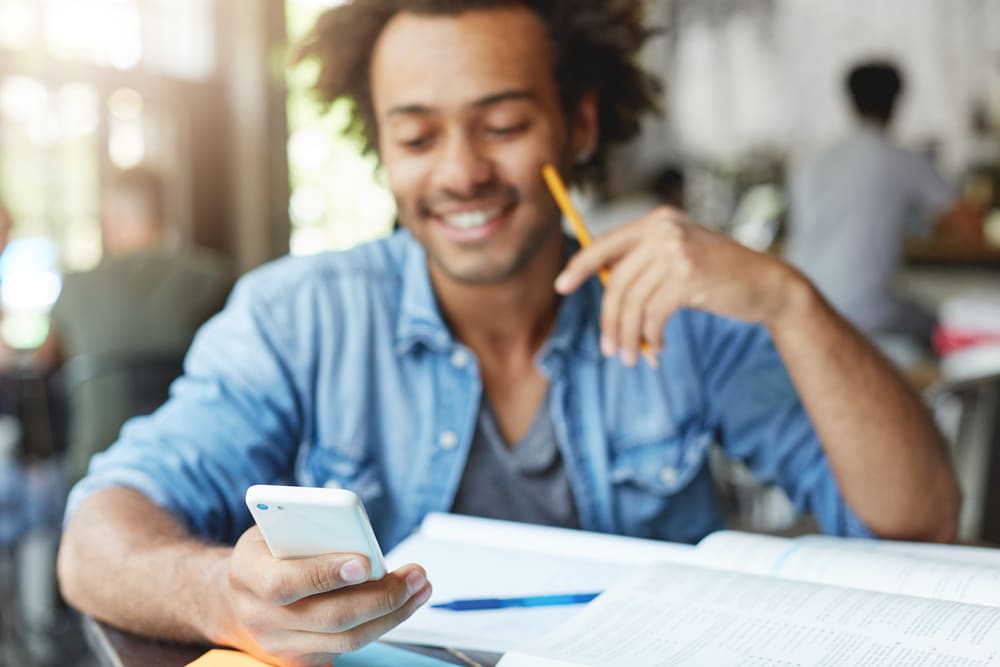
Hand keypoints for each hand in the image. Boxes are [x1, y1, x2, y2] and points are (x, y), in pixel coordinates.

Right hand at [211, 526, 430, 666]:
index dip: (326, 574)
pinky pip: (348, 647)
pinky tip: (404, 603)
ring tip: (420, 588)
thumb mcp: (273, 530)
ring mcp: (280, 646)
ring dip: (391, 614)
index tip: (366, 562)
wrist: (233, 600)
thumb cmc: (266, 554)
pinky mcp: (301, 662)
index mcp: (248, 575)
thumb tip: (357, 534)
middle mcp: (261, 617)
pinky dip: (381, 625)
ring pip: (346, 639)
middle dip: (381, 596)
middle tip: (415, 575)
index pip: (286, 582)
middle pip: (330, 616)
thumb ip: (308, 530)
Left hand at [554, 207, 798, 365]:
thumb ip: (643, 264)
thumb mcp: (678, 257)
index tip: (562, 287)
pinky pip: (653, 315)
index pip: (605, 242)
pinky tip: (657, 347)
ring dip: (628, 335)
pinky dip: (651, 337)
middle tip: (609, 349)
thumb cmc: (719, 275)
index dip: (580, 266)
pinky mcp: (687, 277)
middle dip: (609, 320)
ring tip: (629, 357)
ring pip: (633, 302)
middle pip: (616, 281)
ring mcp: (676, 252)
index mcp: (657, 221)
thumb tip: (599, 285)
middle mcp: (664, 230)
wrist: (767, 284)